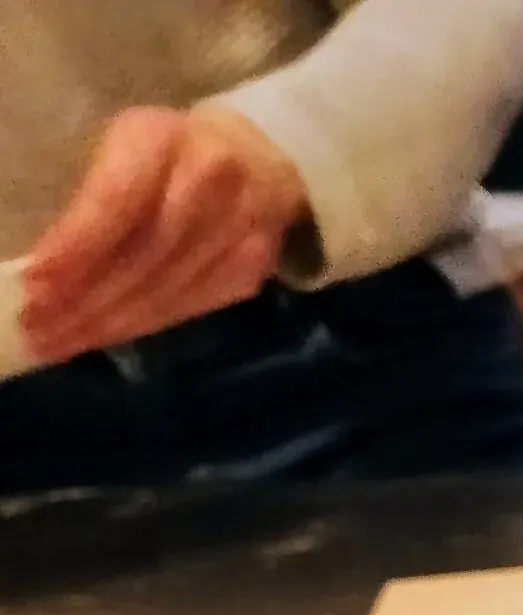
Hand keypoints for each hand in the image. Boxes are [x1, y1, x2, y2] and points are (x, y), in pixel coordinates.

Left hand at [20, 106, 306, 363]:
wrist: (255, 157)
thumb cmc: (162, 153)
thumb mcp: (118, 150)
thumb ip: (92, 199)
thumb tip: (50, 270)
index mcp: (161, 138)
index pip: (117, 202)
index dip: (78, 247)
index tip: (38, 284)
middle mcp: (210, 179)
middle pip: (146, 254)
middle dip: (88, 296)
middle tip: (41, 327)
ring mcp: (243, 225)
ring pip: (171, 288)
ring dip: (113, 320)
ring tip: (64, 340)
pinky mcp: (256, 264)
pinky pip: (196, 304)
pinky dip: (148, 323)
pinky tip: (109, 334)